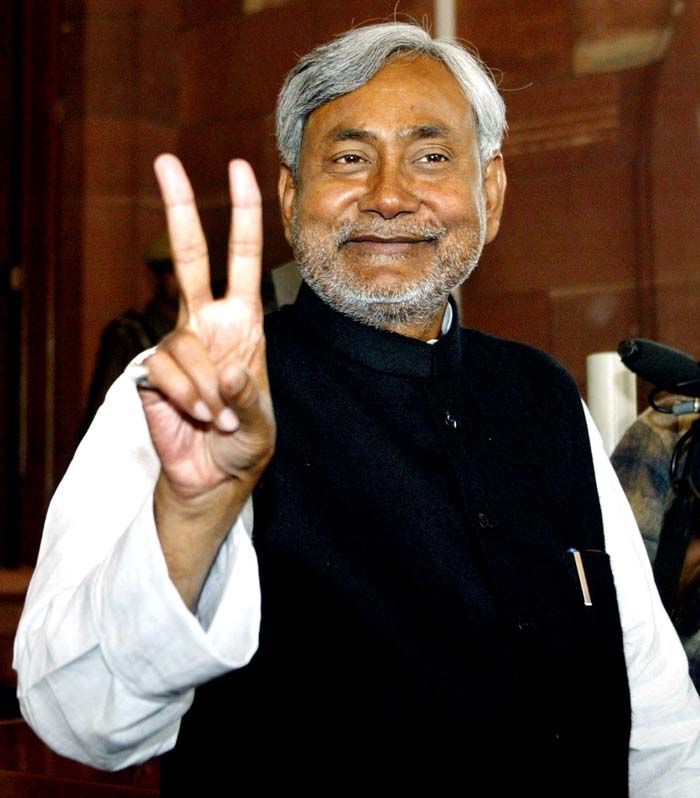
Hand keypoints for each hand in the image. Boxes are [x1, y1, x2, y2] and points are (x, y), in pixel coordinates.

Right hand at [140, 154, 274, 606]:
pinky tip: (196, 416)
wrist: (215, 476)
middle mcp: (207, 325)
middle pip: (189, 258)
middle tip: (165, 160)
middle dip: (179, 210)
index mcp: (244, 324)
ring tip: (217, 417)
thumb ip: (248, 396)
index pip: (243, 260)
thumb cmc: (245, 443)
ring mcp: (177, 346)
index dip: (243, 216)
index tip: (239, 169)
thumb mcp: (261, 420)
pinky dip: (184, 397)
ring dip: (202, 386)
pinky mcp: (151, 373)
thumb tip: (225, 369)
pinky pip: (163, 371)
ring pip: (180, 341)